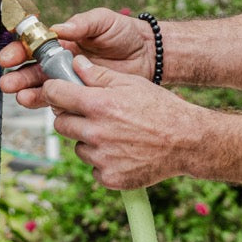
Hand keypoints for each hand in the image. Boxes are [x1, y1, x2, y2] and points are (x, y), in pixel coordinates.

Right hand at [0, 7, 153, 108]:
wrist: (147, 55)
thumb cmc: (125, 33)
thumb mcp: (104, 21)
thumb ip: (82, 23)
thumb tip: (60, 28)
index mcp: (63, 40)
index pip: (34, 44)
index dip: (18, 50)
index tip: (9, 57)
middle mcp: (61, 60)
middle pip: (32, 68)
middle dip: (17, 75)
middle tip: (8, 82)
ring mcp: (70, 79)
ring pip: (42, 87)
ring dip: (28, 92)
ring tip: (21, 97)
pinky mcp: (81, 94)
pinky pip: (61, 100)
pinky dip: (49, 104)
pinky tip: (44, 105)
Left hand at [45, 55, 201, 189]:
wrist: (186, 142)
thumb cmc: (161, 108)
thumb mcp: (131, 83)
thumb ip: (99, 75)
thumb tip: (75, 63)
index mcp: (99, 104)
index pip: (55, 94)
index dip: (54, 90)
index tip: (58, 92)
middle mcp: (96, 132)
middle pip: (60, 123)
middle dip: (71, 117)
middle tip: (91, 115)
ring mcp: (102, 158)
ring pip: (78, 146)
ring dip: (89, 141)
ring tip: (115, 135)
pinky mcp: (109, 177)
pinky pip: (93, 168)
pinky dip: (103, 162)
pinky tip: (123, 152)